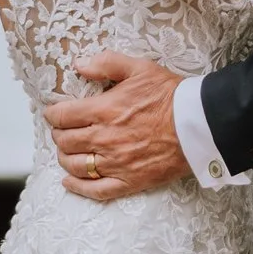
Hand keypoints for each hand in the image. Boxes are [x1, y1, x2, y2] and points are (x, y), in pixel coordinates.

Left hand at [44, 50, 189, 198]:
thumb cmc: (170, 95)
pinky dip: (78, 187)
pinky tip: (69, 181)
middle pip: (65, 141)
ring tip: (67, 151)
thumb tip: (79, 64)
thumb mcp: (139, 68)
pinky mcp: (129, 181)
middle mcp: (104, 138)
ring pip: (75, 165)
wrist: (199, 125)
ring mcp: (115, 163)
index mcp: (104, 110)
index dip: (53, 114)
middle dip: (59, 134)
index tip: (54, 113)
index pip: (63, 116)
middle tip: (63, 130)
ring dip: (65, 158)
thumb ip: (107, 63)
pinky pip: (96, 189)